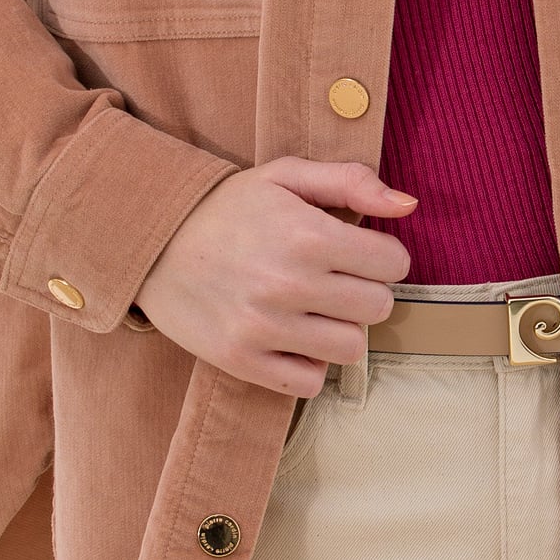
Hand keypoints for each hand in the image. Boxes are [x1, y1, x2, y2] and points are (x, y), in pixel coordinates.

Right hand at [132, 157, 416, 394]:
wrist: (151, 242)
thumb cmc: (227, 207)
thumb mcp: (285, 176)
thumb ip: (351, 182)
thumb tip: (409, 205)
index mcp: (306, 234)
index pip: (394, 263)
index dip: (383, 254)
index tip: (360, 251)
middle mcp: (288, 284)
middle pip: (379, 308)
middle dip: (365, 290)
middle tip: (335, 279)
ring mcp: (264, 328)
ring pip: (351, 349)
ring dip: (341, 329)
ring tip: (315, 309)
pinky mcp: (242, 361)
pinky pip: (310, 384)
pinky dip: (310, 364)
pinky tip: (293, 337)